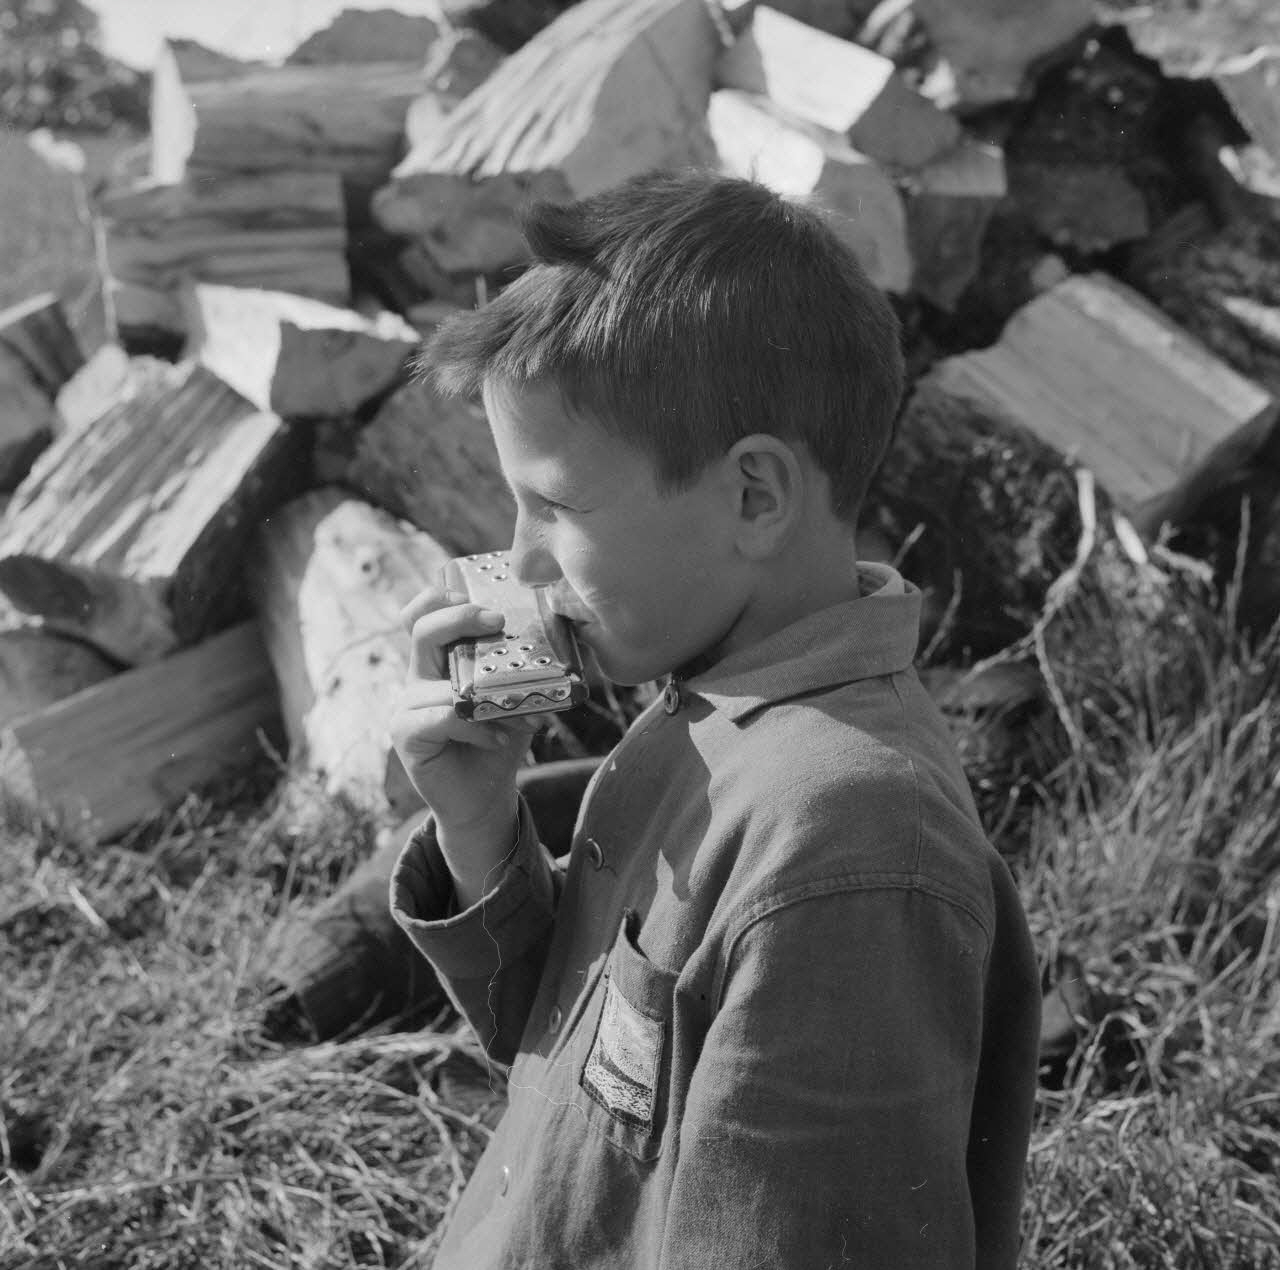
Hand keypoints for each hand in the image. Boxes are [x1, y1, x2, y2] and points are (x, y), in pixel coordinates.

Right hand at [390, 585, 538, 902]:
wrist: (485, 797)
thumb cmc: (501, 739)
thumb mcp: (519, 696)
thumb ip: (531, 667)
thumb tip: (574, 631)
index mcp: (441, 658)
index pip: (425, 610)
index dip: (445, 596)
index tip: (486, 599)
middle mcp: (418, 675)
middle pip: (423, 628)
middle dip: (461, 618)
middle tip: (498, 621)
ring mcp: (407, 704)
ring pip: (439, 679)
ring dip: (485, 693)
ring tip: (520, 711)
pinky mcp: (406, 734)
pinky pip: (442, 718)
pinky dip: (477, 727)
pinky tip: (499, 738)